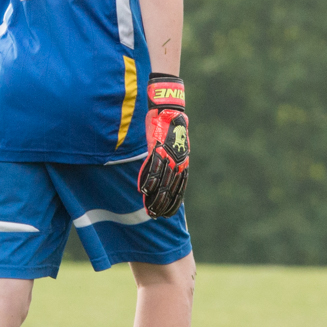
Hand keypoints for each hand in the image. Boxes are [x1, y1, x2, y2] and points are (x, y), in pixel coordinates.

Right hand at [136, 74, 188, 218]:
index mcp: (183, 163)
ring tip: (149, 209)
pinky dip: (147, 180)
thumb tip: (167, 174)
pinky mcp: (157, 148)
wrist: (169, 110)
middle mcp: (177, 162)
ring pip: (161, 181)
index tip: (167, 214)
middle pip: (170, 188)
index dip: (173, 202)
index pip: (179, 189)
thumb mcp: (176, 147)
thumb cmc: (171, 129)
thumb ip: (172, 161)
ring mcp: (167, 156)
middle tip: (155, 216)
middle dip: (162, 204)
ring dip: (154, 197)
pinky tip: (143, 191)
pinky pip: (152, 167)